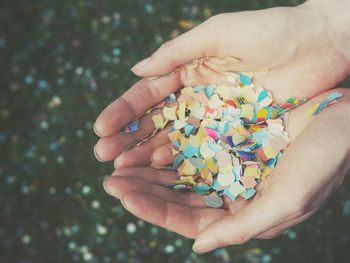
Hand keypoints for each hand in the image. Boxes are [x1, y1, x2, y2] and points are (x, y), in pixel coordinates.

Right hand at [93, 0, 349, 163]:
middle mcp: (195, 96)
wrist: (317, 45)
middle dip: (128, 138)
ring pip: (172, 138)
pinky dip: (179, 160)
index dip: (123, 112)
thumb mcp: (216, 35)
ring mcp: (212, 118)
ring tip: (123, 170)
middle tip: (104, 156)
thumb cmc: (268, 32)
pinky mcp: (232, 133)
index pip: (147, 95)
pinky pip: (200, 149)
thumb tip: (135, 70)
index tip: (101, 129)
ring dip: (146, 154)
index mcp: (188, 71)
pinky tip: (159, 170)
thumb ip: (175, 53)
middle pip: (154, 121)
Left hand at [103, 89, 349, 252]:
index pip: (189, 219)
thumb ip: (242, 227)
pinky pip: (193, 147)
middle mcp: (232, 194)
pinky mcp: (230, 142)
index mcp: (244, 215)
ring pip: (181, 173)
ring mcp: (230, 167)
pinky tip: (149, 142)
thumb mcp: (287, 200)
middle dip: (144, 190)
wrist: (341, 121)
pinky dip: (171, 147)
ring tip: (120, 162)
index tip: (122, 196)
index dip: (153, 210)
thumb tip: (198, 246)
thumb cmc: (322, 162)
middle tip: (111, 180)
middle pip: (178, 198)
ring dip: (151, 169)